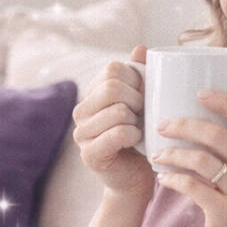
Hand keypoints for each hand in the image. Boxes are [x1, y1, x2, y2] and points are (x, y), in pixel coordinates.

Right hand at [71, 46, 156, 198]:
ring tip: (140, 129)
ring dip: (137, 120)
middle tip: (144, 113)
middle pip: (111, 87)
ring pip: (117, 110)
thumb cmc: (143, 139)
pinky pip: (118, 133)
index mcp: (92, 94)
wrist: (137, 179)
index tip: (145, 94)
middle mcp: (81, 111)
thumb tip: (141, 48)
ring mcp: (81, 133)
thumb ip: (139, 76)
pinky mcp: (89, 154)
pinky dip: (134, 135)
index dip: (135, 78)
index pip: (112, 69)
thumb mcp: (143, 103)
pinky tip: (137, 141)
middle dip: (137, 99)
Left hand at [151, 90, 226, 226]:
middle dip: (185, 125)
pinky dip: (173, 179)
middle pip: (219, 136)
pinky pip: (192, 186)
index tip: (199, 92)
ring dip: (173, 153)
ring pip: (202, 160)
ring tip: (157, 154)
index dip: (224, 102)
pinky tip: (163, 178)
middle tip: (162, 124)